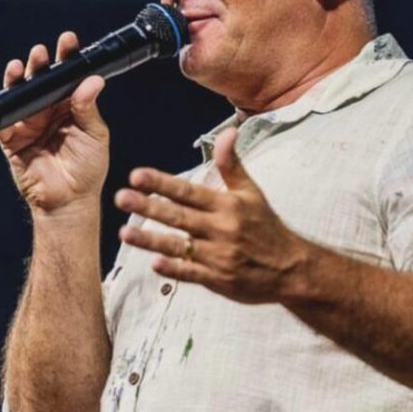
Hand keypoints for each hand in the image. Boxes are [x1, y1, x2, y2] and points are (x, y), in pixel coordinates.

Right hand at [0, 32, 109, 211]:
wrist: (68, 201)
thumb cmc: (87, 169)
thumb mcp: (94, 135)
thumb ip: (88, 108)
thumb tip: (93, 80)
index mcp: (71, 105)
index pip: (68, 76)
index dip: (67, 57)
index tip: (68, 41)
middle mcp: (48, 109)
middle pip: (40, 80)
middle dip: (39, 64)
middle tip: (40, 53)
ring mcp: (28, 123)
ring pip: (18, 95)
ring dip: (15, 80)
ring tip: (18, 68)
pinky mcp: (10, 140)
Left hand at [114, 127, 310, 303]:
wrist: (292, 269)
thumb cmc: (266, 226)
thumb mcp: (252, 192)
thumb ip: (231, 164)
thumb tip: (228, 131)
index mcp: (227, 205)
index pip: (188, 191)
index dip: (162, 183)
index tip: (137, 175)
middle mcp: (221, 229)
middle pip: (178, 216)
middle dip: (148, 206)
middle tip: (121, 197)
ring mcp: (219, 256)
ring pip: (179, 246)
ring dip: (150, 240)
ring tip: (124, 232)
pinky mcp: (219, 280)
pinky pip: (192, 274)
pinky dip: (173, 269)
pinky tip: (154, 264)